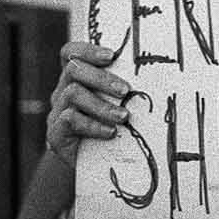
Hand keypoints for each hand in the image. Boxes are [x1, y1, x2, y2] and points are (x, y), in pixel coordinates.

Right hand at [47, 42, 134, 164]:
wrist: (93, 168)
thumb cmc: (112, 130)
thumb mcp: (117, 106)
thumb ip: (126, 90)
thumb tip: (163, 77)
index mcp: (77, 79)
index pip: (71, 53)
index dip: (88, 50)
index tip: (112, 55)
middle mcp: (63, 90)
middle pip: (73, 69)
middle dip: (102, 78)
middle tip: (126, 90)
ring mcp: (57, 111)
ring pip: (73, 94)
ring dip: (102, 104)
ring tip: (124, 116)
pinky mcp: (55, 133)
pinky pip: (70, 120)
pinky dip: (93, 125)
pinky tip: (111, 132)